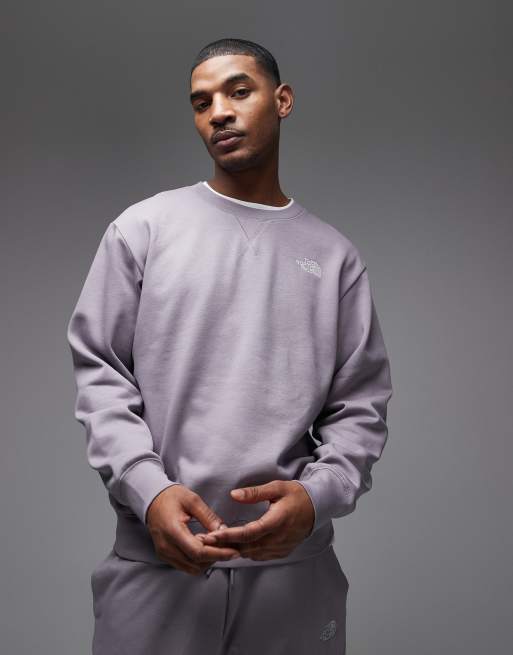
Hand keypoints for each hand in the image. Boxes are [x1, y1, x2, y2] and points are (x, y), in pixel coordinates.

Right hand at [146, 485, 240, 574]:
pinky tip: (206, 548)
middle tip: (230, 548)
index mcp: (172, 530)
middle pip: (196, 563)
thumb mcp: (192, 500)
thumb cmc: (171, 497)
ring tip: (219, 547)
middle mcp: (166, 546)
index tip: (234, 551)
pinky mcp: (165, 555)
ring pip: (192, 568)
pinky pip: (186, 565)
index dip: (218, 554)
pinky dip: (199, 561)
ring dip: (208, 561)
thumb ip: (208, 517)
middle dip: (216, 557)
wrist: (152, 499)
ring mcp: (164, 553)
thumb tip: (224, 531)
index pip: (197, 552)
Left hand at [199, 481, 314, 560]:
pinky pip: (260, 556)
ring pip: (252, 554)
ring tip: (214, 545)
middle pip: (246, 547)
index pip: (248, 533)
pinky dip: (247, 552)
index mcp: (276, 521)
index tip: (210, 536)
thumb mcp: (276, 488)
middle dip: (224, 545)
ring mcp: (281, 548)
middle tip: (204, 541)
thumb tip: (233, 495)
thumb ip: (254, 493)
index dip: (228, 536)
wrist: (318, 508)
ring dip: (234, 550)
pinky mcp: (282, 551)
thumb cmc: (297, 495)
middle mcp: (278, 538)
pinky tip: (236, 547)